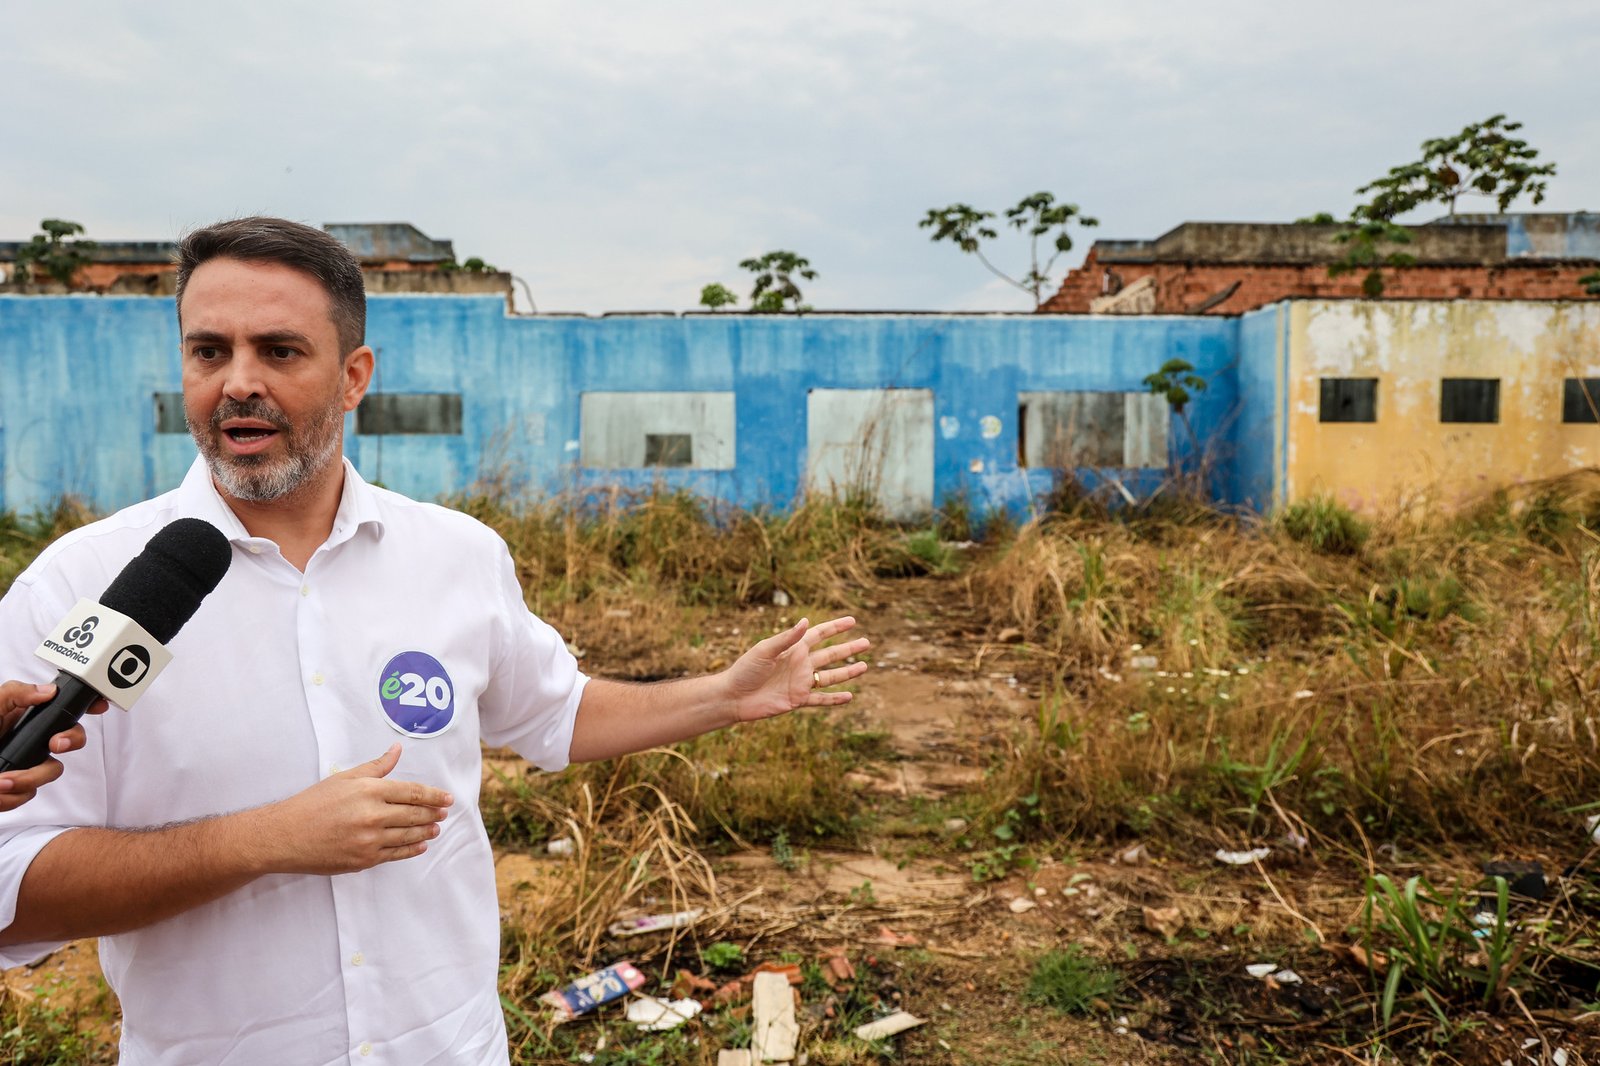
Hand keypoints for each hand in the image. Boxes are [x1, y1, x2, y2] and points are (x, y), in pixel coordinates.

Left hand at [0, 681, 108, 813]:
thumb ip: (15, 694)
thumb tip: (47, 691)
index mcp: (27, 719)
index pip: (64, 710)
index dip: (88, 706)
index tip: (99, 706)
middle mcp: (32, 742)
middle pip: (71, 740)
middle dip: (70, 741)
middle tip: (54, 745)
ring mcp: (27, 767)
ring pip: (51, 773)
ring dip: (26, 779)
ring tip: (1, 781)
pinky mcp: (16, 791)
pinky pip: (28, 795)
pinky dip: (10, 795)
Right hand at [251, 743, 452, 874]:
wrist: (285, 836)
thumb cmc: (313, 803)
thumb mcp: (344, 778)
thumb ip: (376, 767)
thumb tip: (398, 749)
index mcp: (370, 791)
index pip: (413, 792)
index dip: (434, 796)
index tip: (447, 798)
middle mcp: (373, 816)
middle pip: (415, 814)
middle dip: (433, 813)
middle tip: (444, 813)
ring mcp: (369, 840)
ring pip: (408, 836)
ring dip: (426, 831)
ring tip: (436, 828)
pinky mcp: (363, 860)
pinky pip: (395, 854)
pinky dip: (411, 849)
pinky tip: (420, 845)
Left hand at [724, 616, 869, 722]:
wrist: (734, 697)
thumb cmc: (745, 670)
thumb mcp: (765, 650)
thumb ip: (787, 638)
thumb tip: (806, 621)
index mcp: (793, 648)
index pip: (819, 634)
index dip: (836, 627)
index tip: (852, 620)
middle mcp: (800, 664)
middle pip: (830, 654)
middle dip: (848, 649)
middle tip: (867, 642)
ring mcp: (800, 682)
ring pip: (830, 676)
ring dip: (847, 672)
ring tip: (864, 666)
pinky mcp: (798, 700)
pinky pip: (821, 699)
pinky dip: (835, 699)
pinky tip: (850, 696)